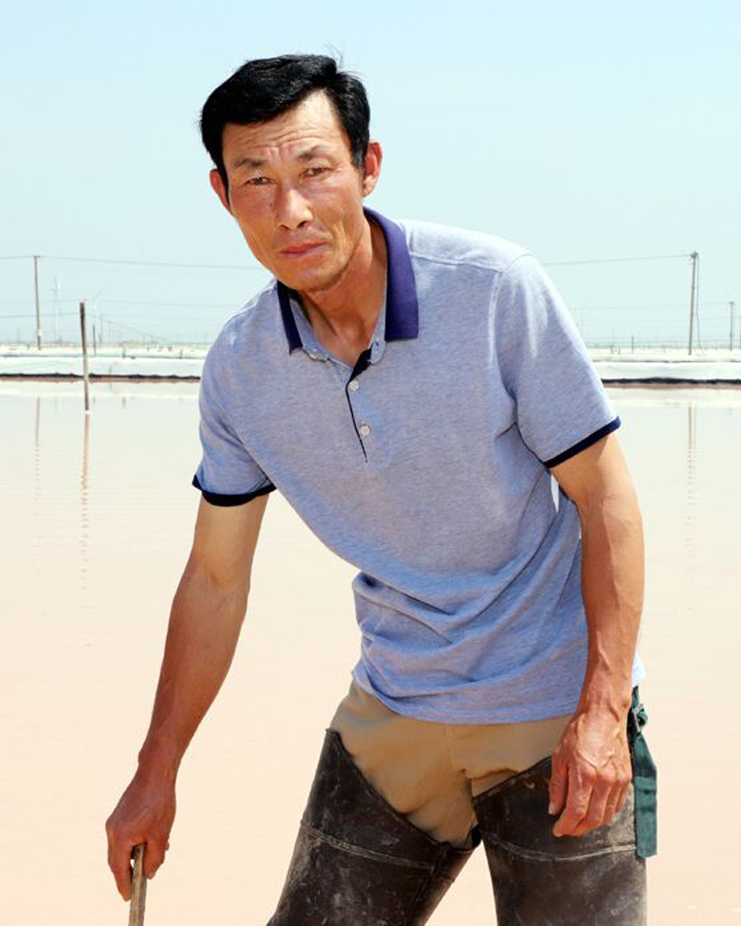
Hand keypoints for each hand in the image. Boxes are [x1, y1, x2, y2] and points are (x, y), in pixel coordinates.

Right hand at [105, 773, 175, 900]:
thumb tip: (149, 874)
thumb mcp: (161, 834)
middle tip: (138, 886)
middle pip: (117, 860)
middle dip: (129, 872)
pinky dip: (135, 843)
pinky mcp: (119, 814)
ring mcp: (114, 821)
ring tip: (156, 856)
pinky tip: (153, 839)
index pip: (119, 869)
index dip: (124, 885)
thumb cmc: (159, 802)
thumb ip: (155, 858)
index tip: (128, 898)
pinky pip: (124, 836)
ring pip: (122, 847)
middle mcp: (112, 830)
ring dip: (136, 855)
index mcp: (120, 837)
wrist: (155, 772)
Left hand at [548, 707, 631, 837]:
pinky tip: (596, 809)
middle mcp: (604, 781)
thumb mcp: (559, 756)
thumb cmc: (580, 732)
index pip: (576, 812)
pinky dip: (606, 813)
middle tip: (568, 828)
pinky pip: (618, 806)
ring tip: (580, 821)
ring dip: (592, 824)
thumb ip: (557, 785)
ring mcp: (618, 781)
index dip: (566, 826)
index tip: (558, 830)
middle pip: (593, 820)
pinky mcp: (627, 779)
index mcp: (585, 775)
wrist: (604, 716)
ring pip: (607, 816)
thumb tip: (554, 809)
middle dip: (578, 829)